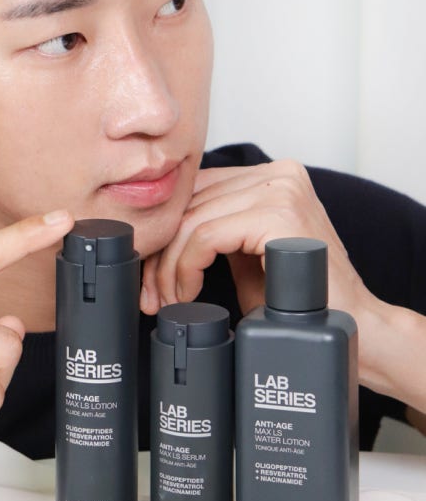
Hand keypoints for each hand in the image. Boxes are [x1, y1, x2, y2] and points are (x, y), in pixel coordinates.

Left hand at [141, 160, 367, 319]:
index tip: (147, 274)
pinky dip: (187, 268)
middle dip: (159, 254)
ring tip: (169, 301)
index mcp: (270, 176)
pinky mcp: (279, 214)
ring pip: (191, 221)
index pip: (195, 191)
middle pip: (189, 203)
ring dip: (169, 267)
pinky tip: (189, 293)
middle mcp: (277, 173)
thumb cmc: (298, 299)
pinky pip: (206, 236)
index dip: (164, 232)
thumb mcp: (245, 253)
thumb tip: (157, 235)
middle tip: (149, 296)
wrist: (352, 328)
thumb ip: (214, 231)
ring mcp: (281, 189)